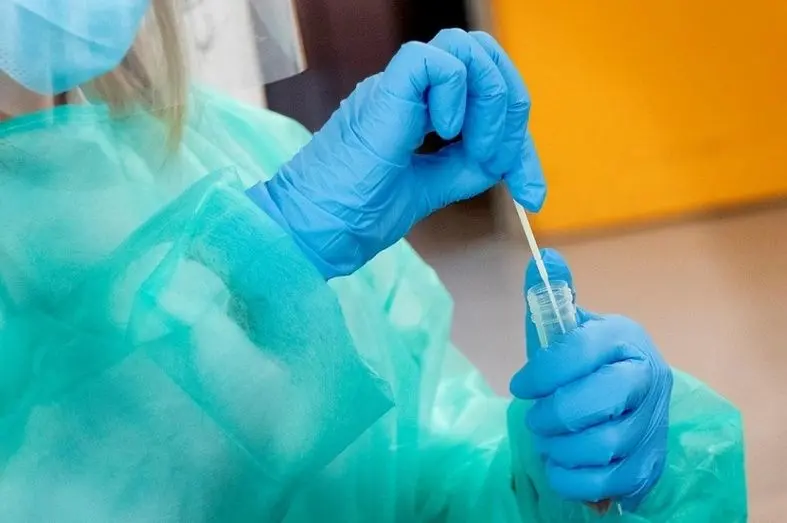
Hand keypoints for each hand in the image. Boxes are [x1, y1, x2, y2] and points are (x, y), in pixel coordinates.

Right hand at [247, 29, 545, 278]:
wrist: (314, 230)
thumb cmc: (355, 215)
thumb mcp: (427, 191)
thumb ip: (463, 168)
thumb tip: (506, 158)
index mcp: (419, 112)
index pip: (487, 97)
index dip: (520, 141)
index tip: (533, 193)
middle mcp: (411, 93)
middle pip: (485, 60)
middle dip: (513, 109)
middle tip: (501, 160)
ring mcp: (396, 88)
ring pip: (467, 48)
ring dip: (490, 99)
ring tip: (472, 146)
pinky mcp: (385, 91)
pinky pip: (436, 60)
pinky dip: (455, 94)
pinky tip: (442, 132)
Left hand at [509, 249, 672, 508]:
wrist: (624, 397)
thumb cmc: (583, 361)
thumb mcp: (565, 326)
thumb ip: (551, 296)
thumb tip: (544, 258)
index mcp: (625, 338)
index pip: (581, 351)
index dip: (543, 372)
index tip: (519, 384)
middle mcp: (648, 378)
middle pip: (597, 403)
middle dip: (553, 416)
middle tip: (534, 418)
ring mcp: (654, 424)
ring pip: (603, 447)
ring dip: (560, 448)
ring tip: (546, 440)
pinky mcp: (650, 463)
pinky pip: (610, 483)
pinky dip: (574, 480)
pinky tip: (559, 466)